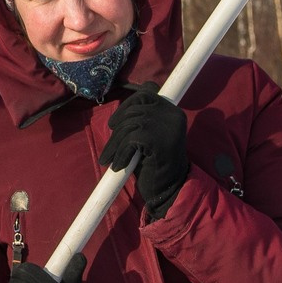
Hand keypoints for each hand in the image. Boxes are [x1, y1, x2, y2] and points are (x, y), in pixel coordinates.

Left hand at [100, 88, 189, 221]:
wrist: (170, 191)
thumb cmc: (156, 165)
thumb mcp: (150, 137)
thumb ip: (141, 121)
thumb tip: (117, 115)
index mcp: (173, 111)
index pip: (147, 92)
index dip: (128, 103)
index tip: (114, 123)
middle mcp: (172, 114)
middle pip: (133, 109)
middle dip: (116, 129)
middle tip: (108, 148)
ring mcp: (167, 126)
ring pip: (128, 125)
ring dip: (114, 145)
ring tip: (109, 159)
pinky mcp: (158, 139)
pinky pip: (129, 140)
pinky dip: (120, 153)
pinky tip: (118, 166)